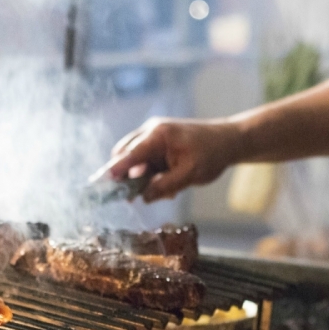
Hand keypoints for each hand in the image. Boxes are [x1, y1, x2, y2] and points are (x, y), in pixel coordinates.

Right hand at [93, 117, 243, 201]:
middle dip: (125, 177)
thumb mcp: (189, 175)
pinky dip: (149, 174)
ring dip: (140, 178)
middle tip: (131, 197)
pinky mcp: (157, 144)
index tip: (100, 181)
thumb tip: (142, 197)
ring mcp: (153, 136)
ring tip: (165, 190)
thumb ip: (165, 186)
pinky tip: (168, 184)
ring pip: (133, 160)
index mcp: (158, 135)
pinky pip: (144, 161)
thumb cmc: (211, 154)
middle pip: (125, 155)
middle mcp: (151, 132)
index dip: (115, 169)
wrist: (228, 141)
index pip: (130, 154)